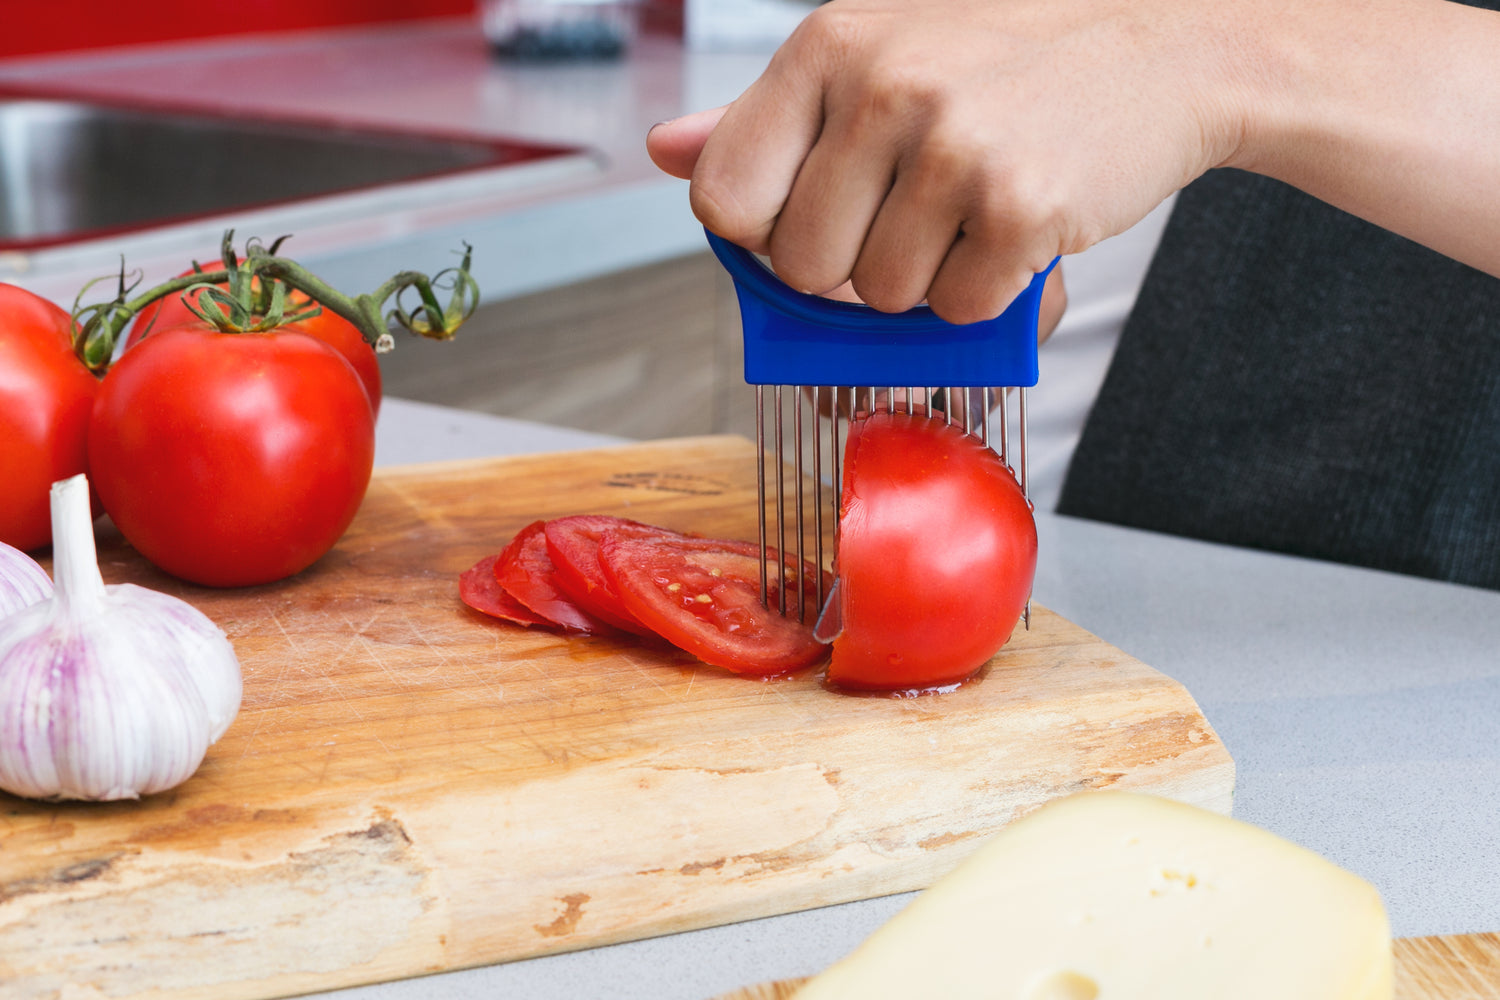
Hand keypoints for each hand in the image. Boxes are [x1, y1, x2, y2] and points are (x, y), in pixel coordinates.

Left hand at [650, 0, 1247, 324]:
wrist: (1163, 49)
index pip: (723, 198)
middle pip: (799, 267)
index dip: (764, 234)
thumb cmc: (1004, 61)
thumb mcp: (876, 55)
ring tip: (971, 210)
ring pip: (879, 300)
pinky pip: (957, 313)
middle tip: (914, 213)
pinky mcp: (1021, 208)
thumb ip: (766, 117)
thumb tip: (667, 150)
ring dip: (925, 279)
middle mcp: (883, 89)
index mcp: (828, 47)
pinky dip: (988, 295)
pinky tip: (1016, 228)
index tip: (813, 221)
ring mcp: (952, 148)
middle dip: (851, 267)